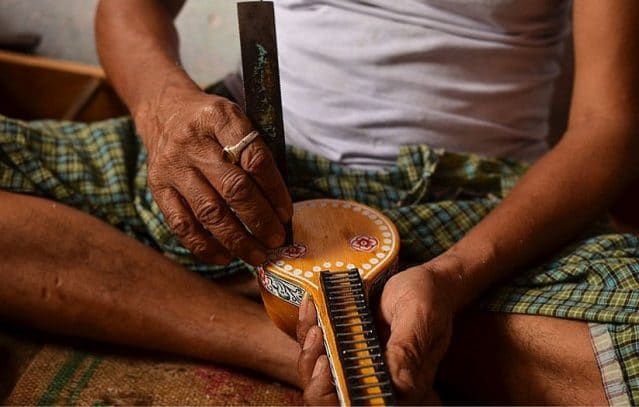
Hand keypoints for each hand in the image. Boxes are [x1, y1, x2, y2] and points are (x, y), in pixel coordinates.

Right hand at [135, 86, 291, 264]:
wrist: (163, 110)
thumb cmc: (211, 121)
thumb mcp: (237, 119)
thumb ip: (256, 152)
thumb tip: (280, 205)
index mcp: (220, 118)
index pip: (254, 159)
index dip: (275, 191)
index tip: (286, 213)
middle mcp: (193, 142)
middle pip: (234, 189)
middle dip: (260, 220)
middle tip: (276, 240)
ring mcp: (172, 166)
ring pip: (209, 212)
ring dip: (238, 240)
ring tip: (258, 255)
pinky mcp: (157, 187)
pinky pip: (182, 224)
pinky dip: (205, 246)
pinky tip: (225, 257)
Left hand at [297, 264, 458, 404]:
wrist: (427, 282)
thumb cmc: (430, 298)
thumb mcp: (419, 317)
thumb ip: (407, 348)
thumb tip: (399, 383)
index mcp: (403, 384)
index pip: (362, 404)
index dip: (336, 392)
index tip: (325, 362)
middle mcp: (378, 380)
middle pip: (332, 395)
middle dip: (313, 369)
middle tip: (316, 334)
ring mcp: (360, 364)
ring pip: (318, 373)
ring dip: (308, 346)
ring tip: (314, 316)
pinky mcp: (349, 347)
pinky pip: (320, 347)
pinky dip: (308, 328)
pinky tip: (311, 305)